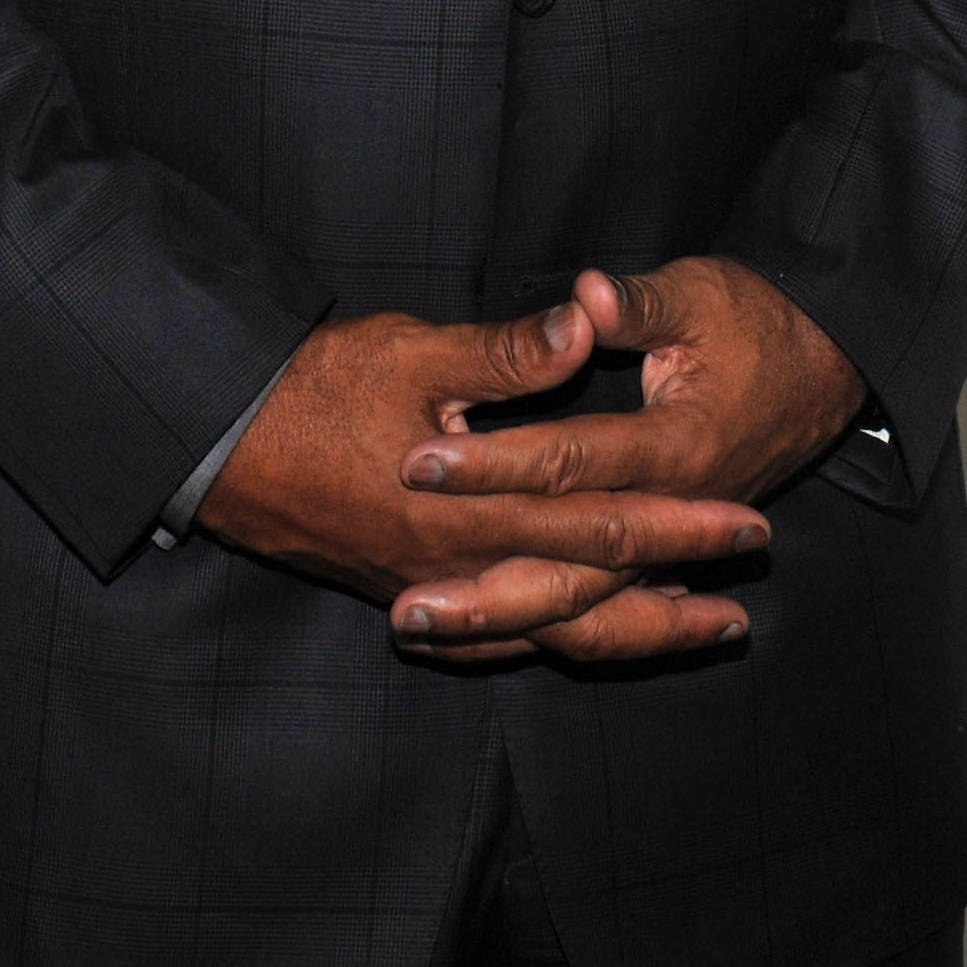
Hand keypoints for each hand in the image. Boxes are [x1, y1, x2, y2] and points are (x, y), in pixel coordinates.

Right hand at [197, 302, 767, 663]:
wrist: (219, 444)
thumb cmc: (313, 387)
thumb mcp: (412, 350)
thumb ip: (505, 352)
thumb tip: (585, 326)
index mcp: (470, 511)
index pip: (599, 522)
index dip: (677, 523)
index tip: (744, 520)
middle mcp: (459, 569)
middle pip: (590, 591)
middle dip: (674, 587)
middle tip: (747, 585)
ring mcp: (432, 590)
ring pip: (551, 630)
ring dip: (630, 629)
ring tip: (699, 627)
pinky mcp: (405, 591)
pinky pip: (497, 638)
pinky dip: (554, 640)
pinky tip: (583, 636)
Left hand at [387, 258, 864, 643]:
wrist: (828, 362)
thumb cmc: (759, 321)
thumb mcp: (701, 294)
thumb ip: (637, 305)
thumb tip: (586, 296)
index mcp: (677, 445)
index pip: (568, 460)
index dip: (492, 461)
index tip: (419, 461)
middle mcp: (672, 508)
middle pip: (570, 567)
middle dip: (484, 589)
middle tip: (405, 608)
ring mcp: (674, 541)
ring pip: (585, 608)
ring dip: (504, 623)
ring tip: (423, 631)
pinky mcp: (670, 550)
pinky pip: (606, 612)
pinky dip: (549, 630)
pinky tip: (488, 636)